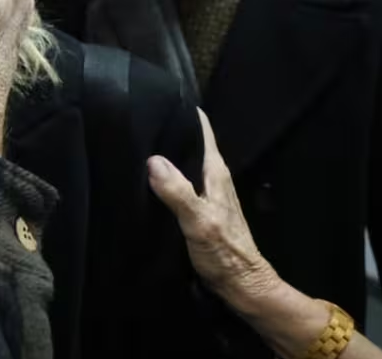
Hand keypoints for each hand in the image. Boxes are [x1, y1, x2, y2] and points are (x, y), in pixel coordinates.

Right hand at [151, 114, 381, 358]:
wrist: (242, 287)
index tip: (161, 94)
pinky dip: (167, 173)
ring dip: (169, 151)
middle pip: (192, 144)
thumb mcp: (198, 221)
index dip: (187, 112)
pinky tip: (148, 176)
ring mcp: (208, 194)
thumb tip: (153, 159)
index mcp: (216, 174)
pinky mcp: (200, 209)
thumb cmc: (225, 252)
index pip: (203, 131)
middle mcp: (213, 178)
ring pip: (186, 162)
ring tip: (139, 138)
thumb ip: (178, 192)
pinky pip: (180, 181)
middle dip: (171, 128)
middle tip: (139, 113)